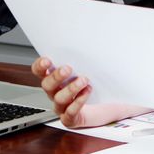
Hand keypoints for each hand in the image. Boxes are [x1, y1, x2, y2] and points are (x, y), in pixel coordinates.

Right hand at [31, 57, 150, 127]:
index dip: (40, 66)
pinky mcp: (72, 119)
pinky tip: (86, 94)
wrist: (113, 105)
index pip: (40, 71)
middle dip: (56, 76)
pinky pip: (69, 113)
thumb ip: (92, 54)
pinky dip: (77, 103)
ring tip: (84, 81)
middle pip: (46, 85)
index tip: (47, 59)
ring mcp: (63, 107)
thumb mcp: (96, 66)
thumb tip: (98, 34)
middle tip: (68, 69)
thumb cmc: (102, 84)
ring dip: (70, 89)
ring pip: (58, 99)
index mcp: (57, 78)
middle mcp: (57, 92)